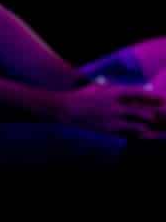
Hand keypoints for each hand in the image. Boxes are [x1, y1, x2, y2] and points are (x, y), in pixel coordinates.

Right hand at [51, 82, 165, 139]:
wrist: (66, 109)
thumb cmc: (84, 95)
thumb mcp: (101, 87)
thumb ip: (118, 89)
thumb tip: (138, 91)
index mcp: (113, 92)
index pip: (138, 93)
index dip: (152, 97)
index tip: (162, 99)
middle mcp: (114, 105)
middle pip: (141, 111)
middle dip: (155, 114)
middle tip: (163, 115)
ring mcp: (112, 119)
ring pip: (138, 125)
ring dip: (149, 126)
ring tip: (158, 128)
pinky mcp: (109, 130)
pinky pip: (128, 134)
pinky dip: (138, 134)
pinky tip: (145, 134)